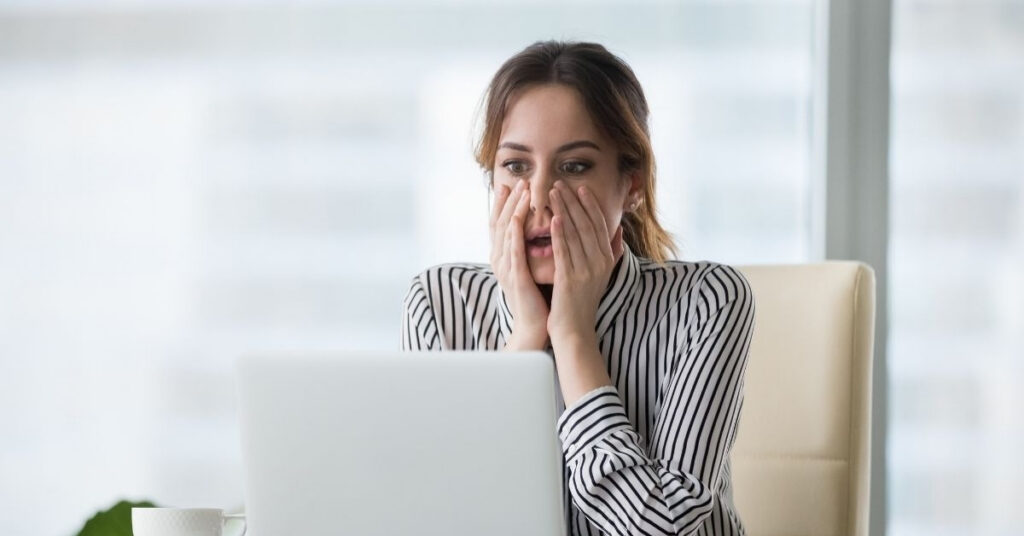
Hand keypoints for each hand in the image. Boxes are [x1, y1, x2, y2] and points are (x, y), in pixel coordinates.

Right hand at [489, 179, 549, 349]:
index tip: (515, 183)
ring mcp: (506, 268)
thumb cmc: (539, 297)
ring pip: (507, 232)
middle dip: (510, 200)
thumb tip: (546, 227)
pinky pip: (514, 251)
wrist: (535, 326)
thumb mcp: (535, 268)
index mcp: (506, 257)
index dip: (508, 203)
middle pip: (501, 223)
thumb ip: (536, 248)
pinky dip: (516, 232)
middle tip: (518, 180)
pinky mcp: (515, 277)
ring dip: (513, 209)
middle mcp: (501, 259)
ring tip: (521, 191)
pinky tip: (520, 217)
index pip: (504, 223)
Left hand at [547, 180, 623, 345]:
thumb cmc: (583, 302)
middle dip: (574, 202)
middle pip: (586, 225)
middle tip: (561, 184)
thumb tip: (620, 231)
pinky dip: (560, 234)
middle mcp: (599, 263)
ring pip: (574, 234)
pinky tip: (554, 219)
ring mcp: (586, 271)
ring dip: (564, 211)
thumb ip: (612, 252)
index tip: (580, 188)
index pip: (599, 225)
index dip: (590, 205)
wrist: (575, 332)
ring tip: (552, 193)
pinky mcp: (570, 280)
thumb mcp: (602, 276)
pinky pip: (565, 252)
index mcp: (607, 260)